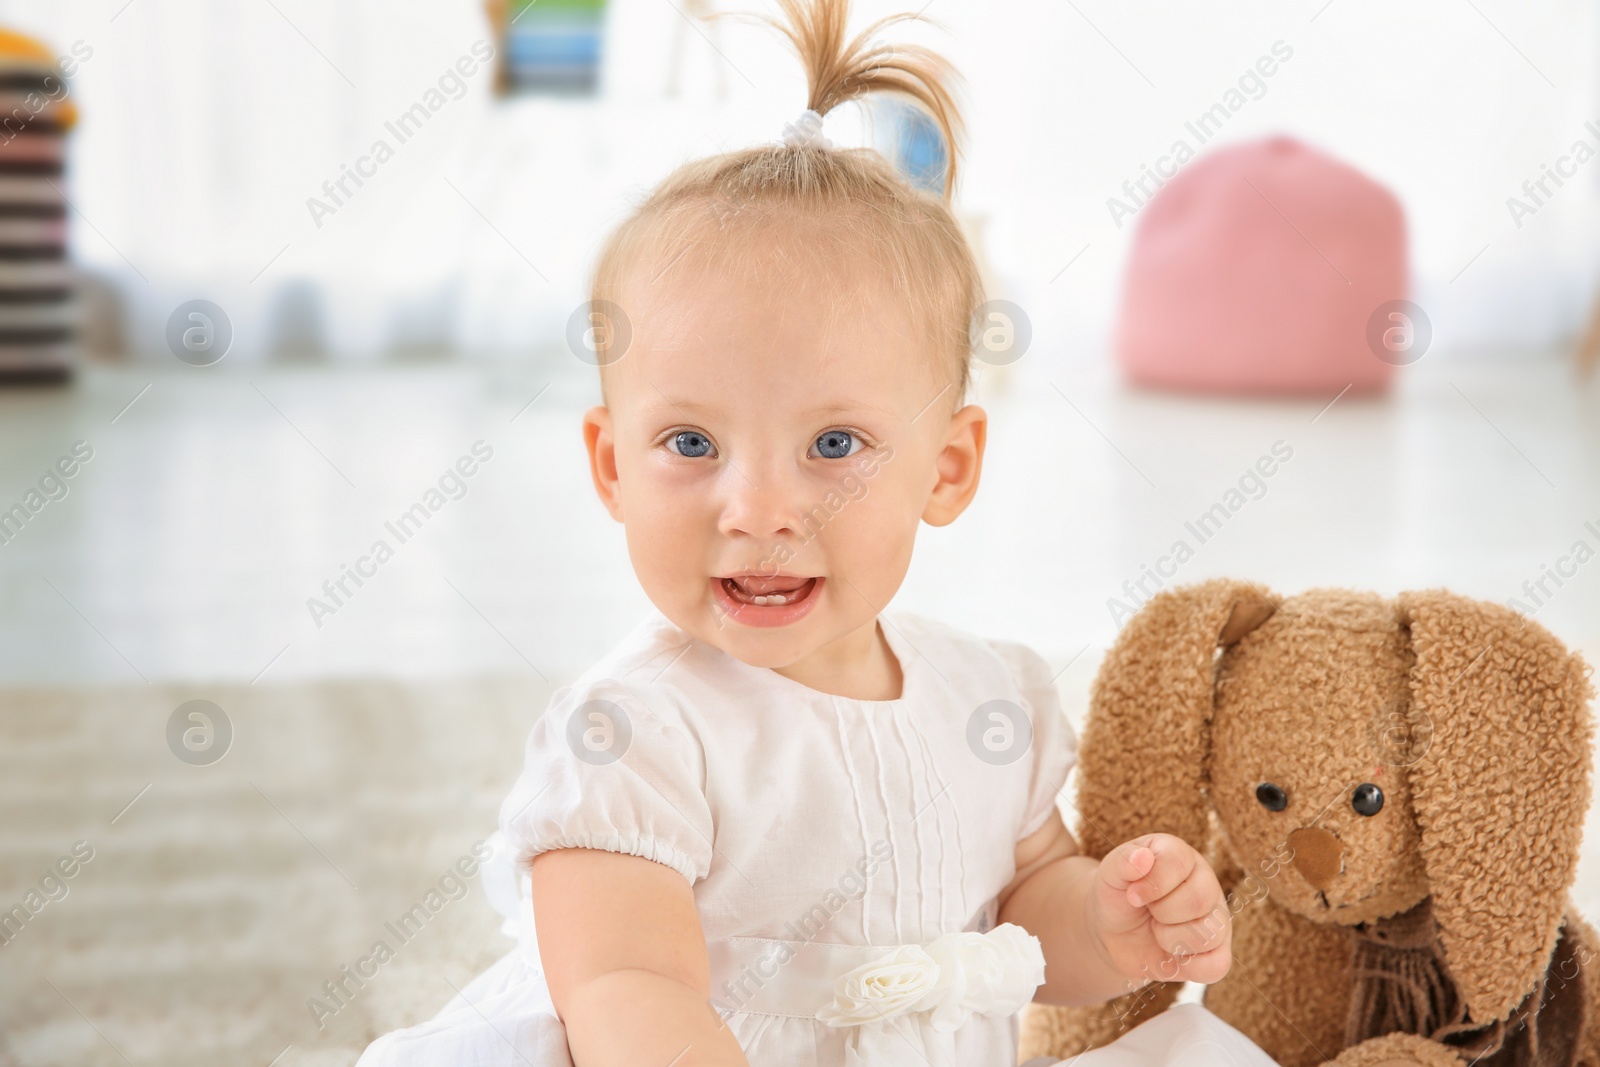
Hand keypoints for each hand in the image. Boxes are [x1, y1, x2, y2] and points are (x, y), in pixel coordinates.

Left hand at [1086, 833, 1230, 986]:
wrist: (1112, 934)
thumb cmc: (1116, 896)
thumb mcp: (1110, 874)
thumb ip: (1123, 861)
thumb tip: (1143, 856)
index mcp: (1180, 856)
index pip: (1178, 863)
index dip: (1152, 884)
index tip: (1133, 895)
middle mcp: (1205, 883)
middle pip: (1197, 900)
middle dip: (1161, 912)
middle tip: (1148, 911)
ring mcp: (1216, 918)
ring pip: (1208, 934)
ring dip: (1170, 939)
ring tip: (1158, 930)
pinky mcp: (1217, 951)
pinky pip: (1217, 965)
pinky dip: (1188, 967)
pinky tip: (1172, 955)